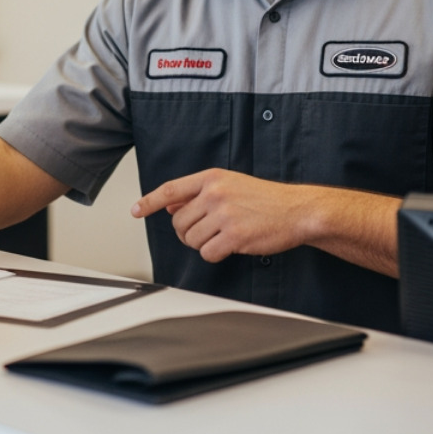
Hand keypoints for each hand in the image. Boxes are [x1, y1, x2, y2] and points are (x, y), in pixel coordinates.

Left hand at [131, 169, 315, 262]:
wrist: (297, 210)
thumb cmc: (266, 199)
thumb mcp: (230, 185)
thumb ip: (199, 194)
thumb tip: (171, 206)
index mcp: (212, 178)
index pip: (170, 189)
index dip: (149, 201)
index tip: (135, 210)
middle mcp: (215, 194)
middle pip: (179, 222)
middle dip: (187, 233)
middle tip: (206, 232)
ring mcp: (224, 214)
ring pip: (191, 240)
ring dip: (203, 244)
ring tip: (223, 237)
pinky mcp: (234, 236)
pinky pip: (208, 254)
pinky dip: (215, 255)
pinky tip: (230, 246)